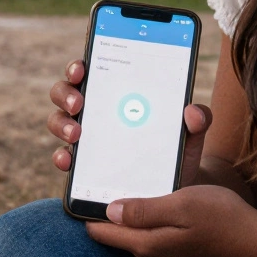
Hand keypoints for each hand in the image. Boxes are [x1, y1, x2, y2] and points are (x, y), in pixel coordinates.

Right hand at [48, 59, 212, 187]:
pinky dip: (61, 156)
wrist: (174, 191)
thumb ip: (198, 120)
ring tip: (77, 133)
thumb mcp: (190, 135)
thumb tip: (193, 111)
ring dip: (62, 123)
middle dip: (66, 93)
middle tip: (79, 103)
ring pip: (58, 120)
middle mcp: (94, 110)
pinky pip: (62, 156)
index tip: (81, 68)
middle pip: (65, 91)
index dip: (80, 65)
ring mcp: (84, 137)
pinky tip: (69, 160)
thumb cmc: (177, 150)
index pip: (91, 69)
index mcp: (116, 92)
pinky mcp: (81, 164)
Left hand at [85, 185, 256, 256]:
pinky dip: (140, 208)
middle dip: (101, 203)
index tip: (82, 180)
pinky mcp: (173, 243)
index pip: (98, 230)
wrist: (256, 241)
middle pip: (110, 228)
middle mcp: (148, 249)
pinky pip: (145, 225)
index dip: (87, 206)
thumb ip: (144, 210)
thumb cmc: (222, 219)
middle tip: (99, 170)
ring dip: (122, 204)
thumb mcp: (182, 205)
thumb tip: (109, 210)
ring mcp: (161, 248)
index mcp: (145, 241)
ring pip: (128, 225)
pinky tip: (148, 189)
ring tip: (119, 174)